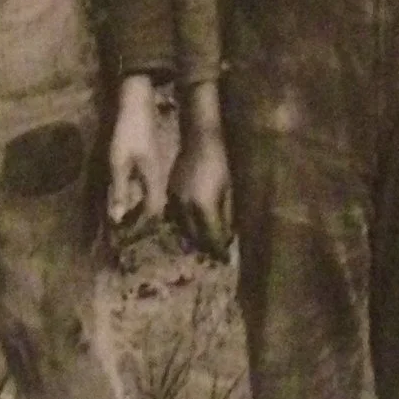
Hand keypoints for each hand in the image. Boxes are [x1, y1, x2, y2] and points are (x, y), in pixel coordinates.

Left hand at [106, 75, 162, 227]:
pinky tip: (127, 200)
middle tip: (121, 236)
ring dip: (138, 213)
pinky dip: (137, 199)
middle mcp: (159, 179)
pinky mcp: (151, 164)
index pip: (152, 214)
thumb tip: (116, 219)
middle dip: (139, 225)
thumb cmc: (128, 133)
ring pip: (151, 200)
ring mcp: (156, 171)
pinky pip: (147, 189)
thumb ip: (118, 191)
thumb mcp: (118, 163)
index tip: (123, 239)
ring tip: (123, 223)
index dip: (139, 229)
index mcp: (154, 181)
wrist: (137, 105)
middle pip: (154, 210)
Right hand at [166, 83, 233, 259]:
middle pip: (195, 237)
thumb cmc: (220, 163)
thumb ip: (227, 216)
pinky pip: (174, 216)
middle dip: (205, 247)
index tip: (224, 259)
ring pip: (182, 229)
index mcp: (204, 206)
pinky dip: (183, 225)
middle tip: (215, 254)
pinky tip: (191, 226)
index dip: (219, 250)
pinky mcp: (169, 193)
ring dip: (193, 238)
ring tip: (203, 244)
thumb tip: (228, 237)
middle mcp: (186, 207)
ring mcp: (175, 200)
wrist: (200, 140)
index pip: (211, 237)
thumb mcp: (229, 191)